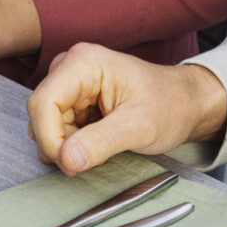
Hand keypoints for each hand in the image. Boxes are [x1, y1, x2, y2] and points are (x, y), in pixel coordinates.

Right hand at [27, 44, 226, 174]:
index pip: (43, 104)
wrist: (185, 103)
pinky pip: (56, 125)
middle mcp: (70, 66)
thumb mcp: (139, 128)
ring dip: (67, 143)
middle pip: (40, 114)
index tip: (70, 164)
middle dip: (60, 142)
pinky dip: (73, 140)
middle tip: (94, 155)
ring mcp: (70, 80)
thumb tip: (65, 159)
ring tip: (103, 143)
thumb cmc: (169, 106)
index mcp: (84, 63)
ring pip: (46, 123)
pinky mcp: (73, 95)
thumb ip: (100, 143)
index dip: (50, 138)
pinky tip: (98, 138)